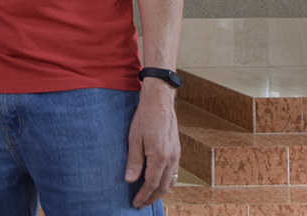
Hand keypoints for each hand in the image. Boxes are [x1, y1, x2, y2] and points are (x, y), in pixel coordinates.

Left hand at [124, 80, 180, 207]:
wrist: (160, 102)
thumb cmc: (145, 118)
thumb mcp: (134, 139)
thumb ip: (134, 161)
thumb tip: (130, 180)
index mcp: (160, 157)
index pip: (151, 184)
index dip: (143, 195)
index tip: (135, 203)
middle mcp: (171, 158)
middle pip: (162, 186)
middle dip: (151, 198)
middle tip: (140, 205)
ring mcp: (176, 155)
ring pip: (170, 181)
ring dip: (160, 192)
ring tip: (149, 197)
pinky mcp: (177, 151)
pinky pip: (174, 173)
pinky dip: (167, 182)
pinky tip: (159, 183)